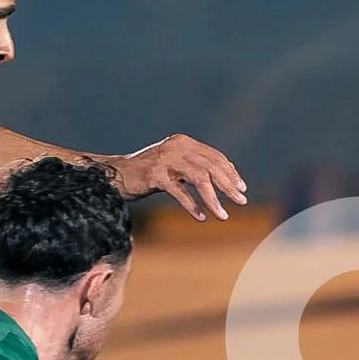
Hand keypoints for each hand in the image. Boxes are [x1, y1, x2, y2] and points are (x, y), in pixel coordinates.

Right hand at [108, 135, 247, 221]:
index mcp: (184, 142)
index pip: (214, 156)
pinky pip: (179, 192)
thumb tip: (223, 180)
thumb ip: (194, 167)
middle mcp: (177, 147)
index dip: (230, 172)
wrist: (117, 176)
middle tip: (241, 201)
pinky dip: (192, 205)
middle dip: (228, 185)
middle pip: (211, 166)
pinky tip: (200, 217)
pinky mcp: (155, 175)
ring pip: (199, 178)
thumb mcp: (175, 166)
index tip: (241, 188)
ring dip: (213, 199)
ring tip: (223, 215)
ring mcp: (166, 160)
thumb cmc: (148, 174)